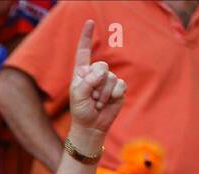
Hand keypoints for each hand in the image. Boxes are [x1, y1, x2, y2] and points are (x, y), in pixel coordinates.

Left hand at [67, 20, 125, 143]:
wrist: (91, 126)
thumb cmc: (81, 111)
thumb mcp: (78, 96)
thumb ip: (87, 82)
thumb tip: (102, 72)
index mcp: (82, 73)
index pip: (84, 52)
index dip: (86, 37)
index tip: (89, 22)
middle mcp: (95, 74)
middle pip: (101, 65)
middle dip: (96, 83)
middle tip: (91, 97)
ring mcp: (108, 81)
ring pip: (110, 78)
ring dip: (103, 94)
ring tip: (97, 103)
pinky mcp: (118, 88)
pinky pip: (120, 85)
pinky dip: (113, 96)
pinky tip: (108, 103)